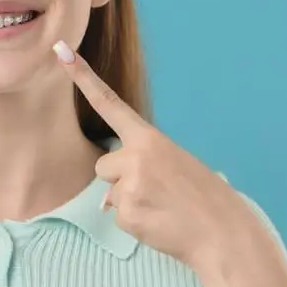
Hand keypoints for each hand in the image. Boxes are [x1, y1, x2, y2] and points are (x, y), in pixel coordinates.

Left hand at [53, 40, 244, 267]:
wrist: (224, 233)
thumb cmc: (204, 197)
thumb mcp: (176, 164)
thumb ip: (141, 165)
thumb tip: (108, 197)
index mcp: (150, 138)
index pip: (109, 102)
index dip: (83, 78)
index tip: (61, 53)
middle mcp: (135, 157)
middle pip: (104, 166)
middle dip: (120, 179)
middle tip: (156, 191)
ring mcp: (130, 186)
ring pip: (110, 194)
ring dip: (129, 202)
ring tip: (162, 208)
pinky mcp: (127, 215)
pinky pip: (118, 218)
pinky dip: (136, 224)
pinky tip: (160, 223)